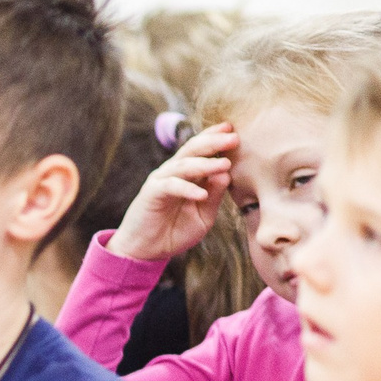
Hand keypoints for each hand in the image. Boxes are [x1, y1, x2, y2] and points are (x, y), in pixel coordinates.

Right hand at [108, 125, 235, 262]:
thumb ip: (215, 195)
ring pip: (183, 165)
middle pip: (192, 150)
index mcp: (187, 174)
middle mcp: (173, 173)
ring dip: (204, 164)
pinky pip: (171, 186)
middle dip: (213, 142)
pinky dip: (187, 188)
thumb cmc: (175, 231)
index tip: (234, 130)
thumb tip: (227, 174)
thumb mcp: (203, 215)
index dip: (215, 137)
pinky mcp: (151, 193)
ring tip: (225, 164)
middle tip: (233, 138)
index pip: (201, 149)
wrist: (146, 250)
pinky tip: (202, 194)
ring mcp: (161, 181)